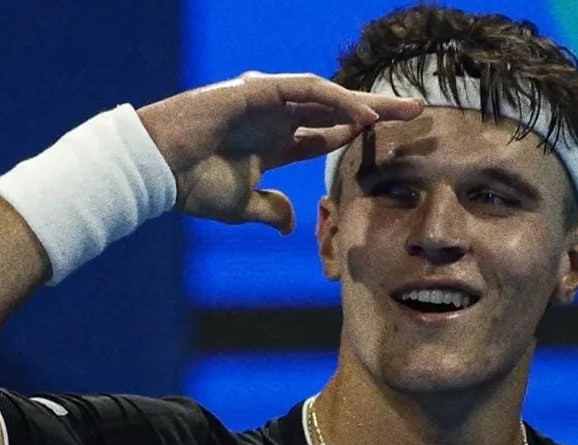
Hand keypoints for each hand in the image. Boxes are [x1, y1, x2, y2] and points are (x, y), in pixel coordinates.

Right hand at [137, 71, 424, 234]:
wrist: (160, 170)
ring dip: (367, 103)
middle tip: (417, 112)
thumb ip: (270, 211)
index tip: (390, 144)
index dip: (357, 137)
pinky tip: (364, 117)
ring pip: (329, 95)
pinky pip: (309, 91)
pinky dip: (338, 101)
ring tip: (403, 111)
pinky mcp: (259, 89)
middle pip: (337, 110)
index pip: (326, 135)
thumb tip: (290, 223)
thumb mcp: (243, 206)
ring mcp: (268, 101)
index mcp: (273, 143)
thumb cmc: (193, 186)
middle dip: (376, 112)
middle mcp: (275, 117)